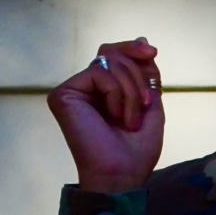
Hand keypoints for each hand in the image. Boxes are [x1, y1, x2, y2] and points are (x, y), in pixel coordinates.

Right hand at [47, 36, 164, 194]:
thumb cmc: (136, 150)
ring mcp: (72, 91)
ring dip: (131, 90)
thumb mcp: (148, 103)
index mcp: (102, 91)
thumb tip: (142, 39)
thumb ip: (145, 73)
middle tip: (144, 102)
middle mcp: (84, 89)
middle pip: (111, 53)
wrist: (122, 175)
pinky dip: (117, 93)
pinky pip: (99, 73)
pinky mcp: (63, 95)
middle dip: (137, 73)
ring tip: (130, 119)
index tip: (152, 53)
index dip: (133, 49)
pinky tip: (115, 116)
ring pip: (109, 63)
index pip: (114, 55)